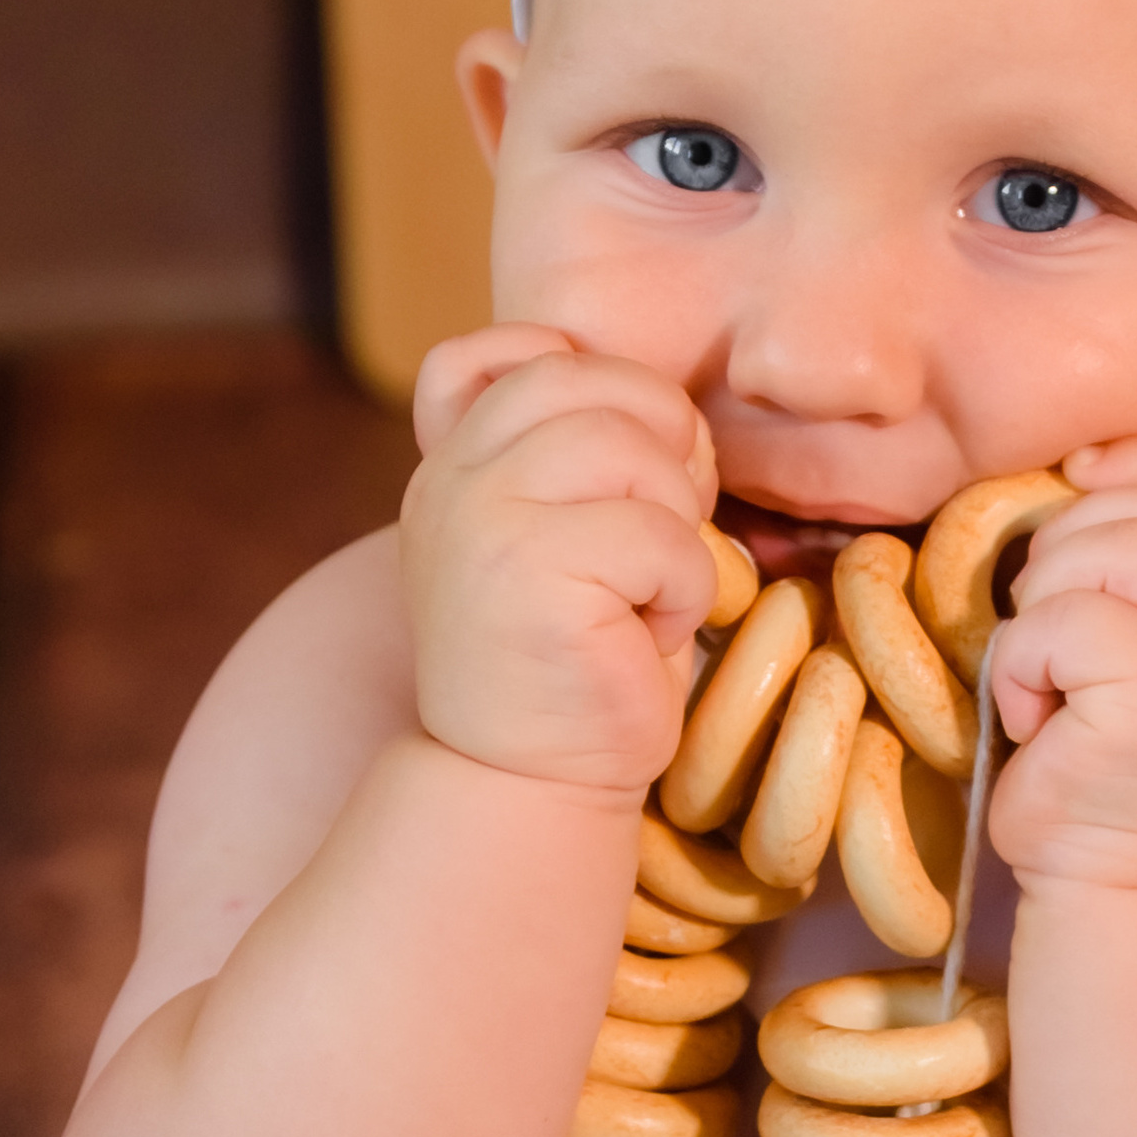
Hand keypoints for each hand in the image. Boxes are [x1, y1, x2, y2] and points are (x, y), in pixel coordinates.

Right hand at [399, 324, 718, 795]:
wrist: (524, 785)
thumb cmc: (573, 659)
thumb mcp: (554, 534)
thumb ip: (567, 454)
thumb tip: (663, 401)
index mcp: (453, 462)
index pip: (500, 351)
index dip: (590, 381)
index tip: (619, 465)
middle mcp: (451, 479)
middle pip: (589, 380)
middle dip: (662, 440)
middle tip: (666, 523)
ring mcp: (481, 519)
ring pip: (633, 449)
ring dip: (676, 521)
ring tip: (648, 588)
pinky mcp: (530, 572)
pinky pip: (662, 536)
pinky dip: (684, 588)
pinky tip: (643, 635)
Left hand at [986, 441, 1136, 892]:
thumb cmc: (1125, 776)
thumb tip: (1090, 460)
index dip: (1127, 471)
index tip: (1073, 495)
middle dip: (1067, 556)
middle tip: (1057, 643)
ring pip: (1100, 550)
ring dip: (1043, 612)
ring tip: (1053, 683)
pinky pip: (1057, 622)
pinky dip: (1021, 669)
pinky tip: (1043, 724)